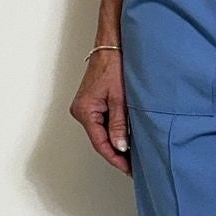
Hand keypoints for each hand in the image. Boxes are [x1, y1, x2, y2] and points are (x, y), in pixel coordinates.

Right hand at [70, 45, 131, 173]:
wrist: (111, 46)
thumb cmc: (113, 65)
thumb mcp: (120, 98)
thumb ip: (119, 124)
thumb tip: (120, 147)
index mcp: (84, 111)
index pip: (100, 143)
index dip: (115, 158)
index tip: (128, 169)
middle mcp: (81, 111)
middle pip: (100, 139)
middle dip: (117, 152)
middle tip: (134, 165)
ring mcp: (86, 107)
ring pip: (102, 132)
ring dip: (117, 142)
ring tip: (134, 153)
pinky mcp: (92, 103)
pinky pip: (103, 122)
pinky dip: (115, 130)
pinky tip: (126, 136)